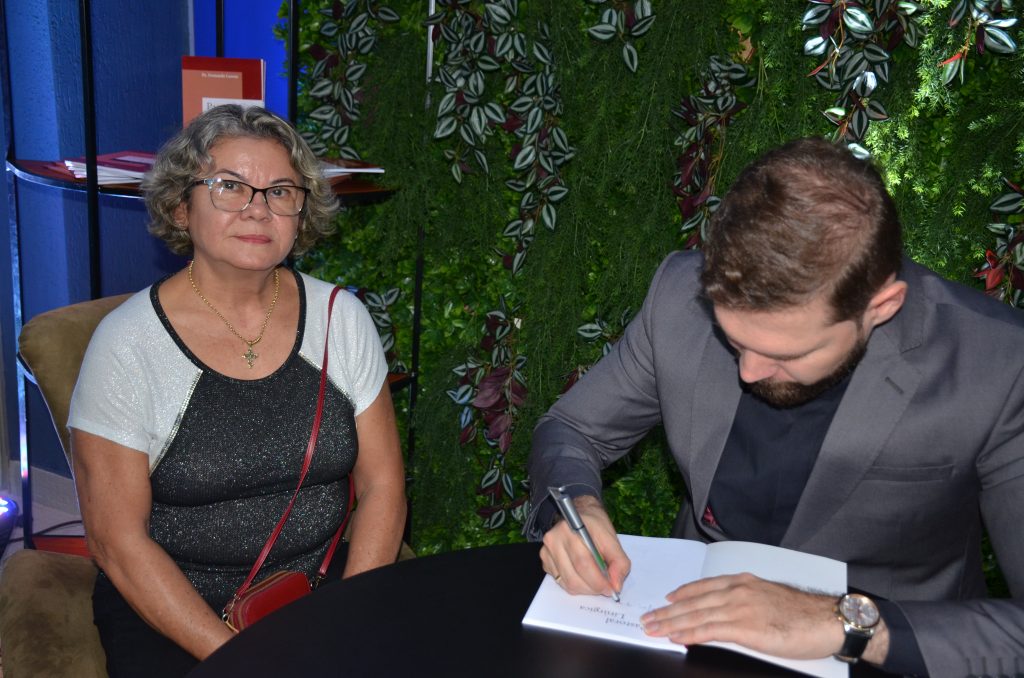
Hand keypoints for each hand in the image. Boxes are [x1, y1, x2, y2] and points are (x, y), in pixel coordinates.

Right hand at [539, 496, 629, 598]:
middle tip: (606, 588)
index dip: (598, 580)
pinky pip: (561, 582)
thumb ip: (619, 561)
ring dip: (586, 589)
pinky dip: (576, 586)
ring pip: (567, 583)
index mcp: (571, 528)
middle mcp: (554, 539)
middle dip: (594, 588)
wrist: (579, 513)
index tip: (611, 588)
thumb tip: (616, 585)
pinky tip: (584, 577)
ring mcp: (547, 551)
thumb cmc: (595, 526)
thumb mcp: (612, 538)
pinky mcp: (545, 561)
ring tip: (596, 582)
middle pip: (574, 576)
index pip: (583, 562)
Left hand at [640, 574, 887, 661]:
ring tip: (653, 629)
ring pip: (697, 616)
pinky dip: (690, 634)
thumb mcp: (769, 598)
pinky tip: (677, 637)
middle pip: (693, 602)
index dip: (682, 594)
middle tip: (647, 618)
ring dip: (671, 623)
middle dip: (667, 611)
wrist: (827, 620)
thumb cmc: (803, 613)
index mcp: (744, 582)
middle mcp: (738, 591)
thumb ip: (746, 601)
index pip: (703, 587)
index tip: (666, 600)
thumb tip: (726, 613)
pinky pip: (711, 630)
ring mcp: (741, 609)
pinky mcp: (747, 628)